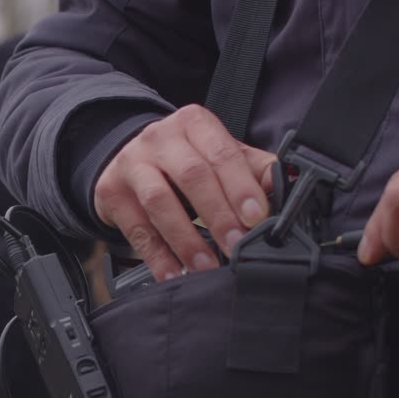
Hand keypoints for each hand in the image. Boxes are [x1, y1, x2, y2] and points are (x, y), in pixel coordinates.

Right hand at [93, 104, 276, 280]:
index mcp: (194, 123)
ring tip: (206, 266)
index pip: (221, 153)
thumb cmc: (184, 161)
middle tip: (237, 246)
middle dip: (218, 214)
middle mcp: (160, 138)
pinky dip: (157, 256)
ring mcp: (131, 164)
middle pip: (191, 175)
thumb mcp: (218, 155)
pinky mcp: (111, 192)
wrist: (130, 158)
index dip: (240, 187)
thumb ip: (253, 169)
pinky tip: (174, 274)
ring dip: (186, 238)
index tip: (257, 218)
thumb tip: (287, 188)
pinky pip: (136, 229)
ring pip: (159, 201)